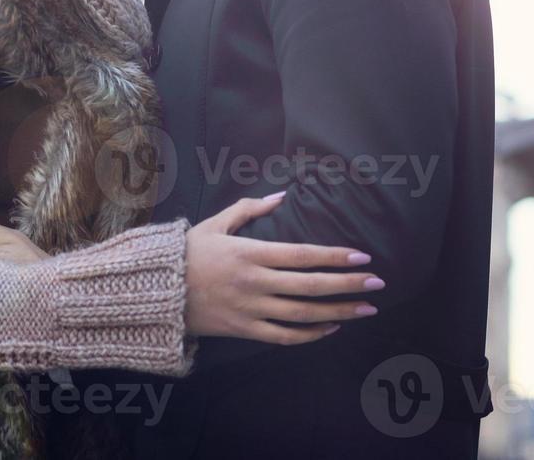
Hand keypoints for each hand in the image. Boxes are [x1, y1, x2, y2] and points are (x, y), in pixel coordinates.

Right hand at [184, 192, 382, 345]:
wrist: (156, 291)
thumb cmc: (188, 253)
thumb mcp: (215, 224)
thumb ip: (249, 209)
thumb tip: (281, 196)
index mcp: (250, 253)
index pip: (302, 255)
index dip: (334, 256)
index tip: (362, 257)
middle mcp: (254, 282)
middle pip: (310, 286)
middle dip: (347, 285)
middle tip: (377, 284)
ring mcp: (250, 309)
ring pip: (303, 315)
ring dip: (338, 312)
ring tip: (366, 310)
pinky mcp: (244, 331)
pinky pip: (284, 336)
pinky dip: (310, 335)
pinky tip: (331, 328)